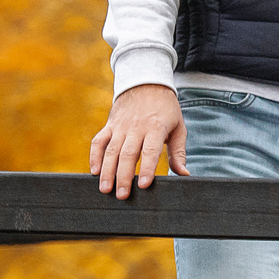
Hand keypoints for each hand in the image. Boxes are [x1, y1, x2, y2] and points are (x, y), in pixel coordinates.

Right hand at [89, 84, 187, 198]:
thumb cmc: (166, 109)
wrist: (146, 83)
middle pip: (127, 154)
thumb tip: (184, 175)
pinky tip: (94, 171)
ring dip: (107, 171)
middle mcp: (136, 127)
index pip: (150, 150)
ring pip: (111, 150)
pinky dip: (94, 156)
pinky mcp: (109, 125)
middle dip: (123, 176)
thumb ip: (179, 152)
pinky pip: (99, 141)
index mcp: (156, 127)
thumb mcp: (178, 127)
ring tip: (105, 190)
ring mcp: (120, 126)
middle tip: (122, 195)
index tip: (144, 185)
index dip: (146, 168)